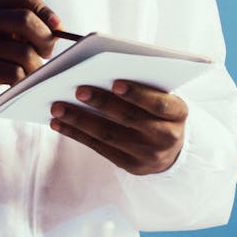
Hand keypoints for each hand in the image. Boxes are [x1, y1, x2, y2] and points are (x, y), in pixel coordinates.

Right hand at [0, 0, 60, 107]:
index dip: (45, 9)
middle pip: (25, 20)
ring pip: (24, 53)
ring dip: (36, 67)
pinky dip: (25, 81)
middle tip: (46, 54)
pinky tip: (19, 82)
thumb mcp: (9, 33)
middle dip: (45, 40)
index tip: (57, 28)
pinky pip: (14, 73)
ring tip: (31, 72)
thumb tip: (60, 30)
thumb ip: (33, 27)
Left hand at [49, 80, 187, 174]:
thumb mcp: (162, 97)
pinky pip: (99, 148)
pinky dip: (76, 134)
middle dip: (103, 103)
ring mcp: (148, 155)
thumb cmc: (159, 110)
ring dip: (80, 120)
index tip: (116, 83)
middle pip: (130, 119)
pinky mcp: (130, 166)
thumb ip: (143, 85)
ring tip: (57, 107)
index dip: (138, 94)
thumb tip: (101, 70)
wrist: (171, 149)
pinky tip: (59, 123)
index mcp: (178, 113)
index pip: (159, 104)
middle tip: (78, 90)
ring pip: (109, 136)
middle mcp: (167, 137)